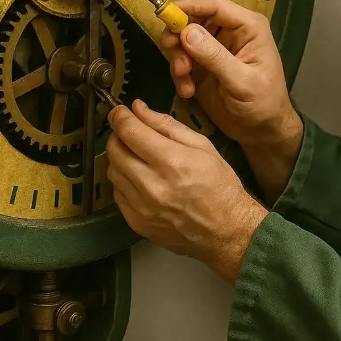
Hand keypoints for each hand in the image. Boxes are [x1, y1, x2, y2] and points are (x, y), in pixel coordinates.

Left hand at [106, 100, 266, 282]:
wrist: (227, 231)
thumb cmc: (220, 185)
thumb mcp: (202, 146)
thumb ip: (166, 124)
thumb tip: (138, 108)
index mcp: (172, 161)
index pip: (129, 131)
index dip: (119, 116)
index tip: (119, 111)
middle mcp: (152, 185)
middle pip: (115, 150)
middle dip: (118, 135)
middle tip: (128, 132)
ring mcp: (142, 207)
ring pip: (112, 171)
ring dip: (119, 158)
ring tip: (136, 156)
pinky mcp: (137, 223)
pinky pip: (117, 194)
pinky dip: (124, 180)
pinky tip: (139, 178)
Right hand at [160, 0, 301, 146]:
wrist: (262, 132)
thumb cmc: (263, 104)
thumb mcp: (242, 82)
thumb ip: (215, 57)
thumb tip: (188, 31)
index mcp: (247, 27)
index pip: (214, 5)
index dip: (188, 6)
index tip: (165, 14)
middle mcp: (230, 32)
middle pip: (194, 19)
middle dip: (179, 36)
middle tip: (172, 52)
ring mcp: (214, 49)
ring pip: (184, 39)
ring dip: (178, 58)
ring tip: (184, 78)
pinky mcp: (203, 66)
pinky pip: (182, 60)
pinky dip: (180, 74)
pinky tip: (188, 91)